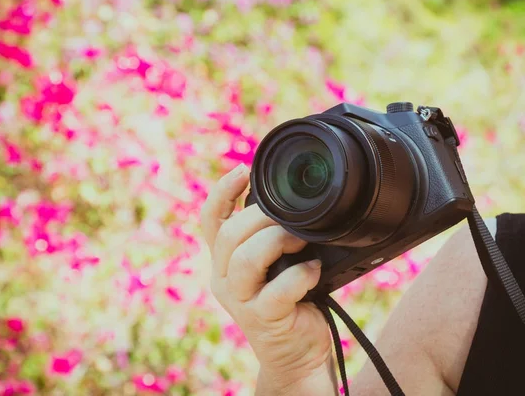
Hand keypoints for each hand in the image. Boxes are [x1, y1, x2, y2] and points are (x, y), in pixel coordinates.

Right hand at [201, 163, 336, 394]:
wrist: (296, 354)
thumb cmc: (290, 302)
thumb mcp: (275, 265)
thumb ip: (273, 238)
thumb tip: (296, 202)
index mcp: (224, 261)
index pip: (210, 221)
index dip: (222, 192)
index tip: (244, 171)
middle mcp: (224, 279)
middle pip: (229, 235)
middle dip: (262, 218)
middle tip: (292, 218)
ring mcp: (240, 301)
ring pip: (246, 259)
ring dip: (277, 241)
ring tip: (301, 242)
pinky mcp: (262, 319)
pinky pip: (277, 290)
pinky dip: (300, 275)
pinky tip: (314, 271)